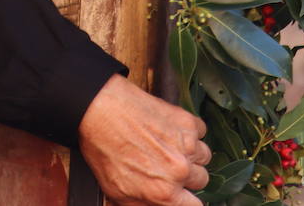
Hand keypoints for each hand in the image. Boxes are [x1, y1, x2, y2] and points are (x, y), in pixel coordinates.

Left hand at [78, 75, 210, 205]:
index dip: (186, 199)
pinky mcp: (187, 122)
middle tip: (166, 162)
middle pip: (201, 180)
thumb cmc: (102, 145)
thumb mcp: (114, 189)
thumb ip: (142, 205)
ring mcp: (186, 145)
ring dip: (190, 152)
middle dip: (186, 173)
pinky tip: (169, 128)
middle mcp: (179, 170)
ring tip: (167, 144)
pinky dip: (190, 130)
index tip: (182, 193)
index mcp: (163, 192)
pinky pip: (201, 131)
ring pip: (204, 156)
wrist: (99, 107)